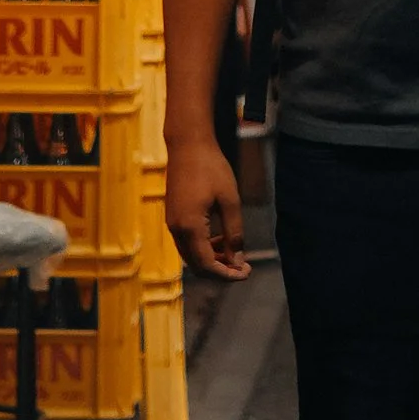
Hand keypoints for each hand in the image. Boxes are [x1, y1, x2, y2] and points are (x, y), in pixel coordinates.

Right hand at [166, 133, 250, 280]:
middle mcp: (177, 230)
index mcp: (190, 228)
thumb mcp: (230, 200)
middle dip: (220, 271)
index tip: (246, 274)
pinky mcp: (173, 217)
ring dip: (212, 260)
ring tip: (235, 254)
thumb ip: (234, 233)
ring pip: (191, 256)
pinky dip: (204, 248)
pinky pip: (187, 243)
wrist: (187, 144)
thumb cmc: (211, 168)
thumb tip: (238, 261)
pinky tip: (220, 240)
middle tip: (243, 268)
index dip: (227, 274)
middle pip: (197, 266)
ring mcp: (172, 224)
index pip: (207, 265)